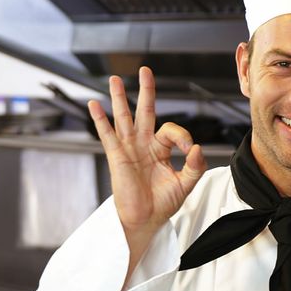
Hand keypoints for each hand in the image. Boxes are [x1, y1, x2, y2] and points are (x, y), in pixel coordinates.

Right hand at [88, 67, 205, 276]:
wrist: (146, 220)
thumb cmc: (163, 203)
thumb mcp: (185, 184)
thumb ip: (195, 166)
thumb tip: (197, 147)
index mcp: (161, 148)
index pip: (172, 130)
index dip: (183, 136)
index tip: (189, 150)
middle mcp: (144, 144)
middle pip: (146, 111)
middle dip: (146, 90)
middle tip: (146, 70)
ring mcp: (129, 148)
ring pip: (124, 117)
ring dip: (119, 97)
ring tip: (114, 79)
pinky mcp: (117, 156)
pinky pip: (107, 134)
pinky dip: (100, 119)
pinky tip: (94, 104)